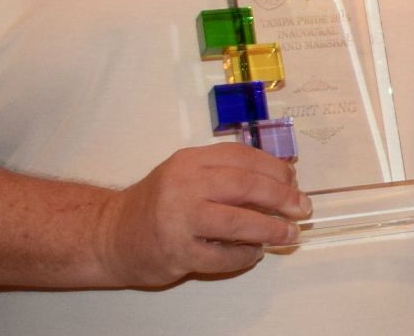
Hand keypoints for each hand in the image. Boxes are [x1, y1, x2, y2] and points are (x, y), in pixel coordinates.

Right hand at [91, 143, 309, 284]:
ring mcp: (178, 220)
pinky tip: (254, 253)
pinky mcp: (176, 252)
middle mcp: (183, 185)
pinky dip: (244, 255)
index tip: (294, 181)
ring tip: (288, 234)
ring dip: (270, 229)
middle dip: (281, 197)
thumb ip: (225, 173)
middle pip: (245, 186)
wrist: (111, 235)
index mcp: (190, 161)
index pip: (242, 157)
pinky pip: (221, 256)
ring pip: (237, 222)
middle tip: (302, 208)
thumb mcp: (186, 174)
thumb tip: (281, 179)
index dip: (274, 169)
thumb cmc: (157, 203)